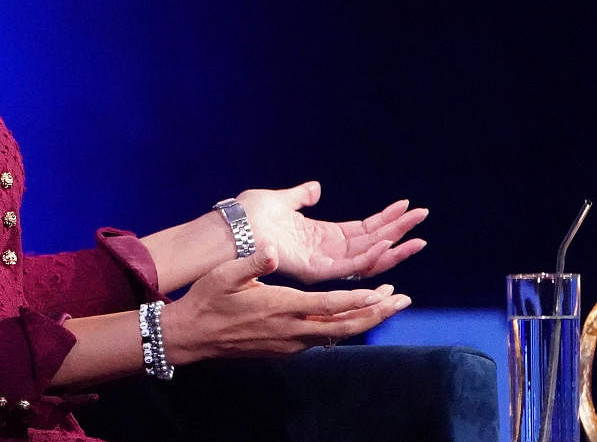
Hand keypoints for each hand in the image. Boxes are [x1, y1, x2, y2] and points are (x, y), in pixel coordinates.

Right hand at [162, 245, 411, 362]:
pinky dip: (345, 326)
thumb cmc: (208, 299)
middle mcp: (291, 330)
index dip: (357, 299)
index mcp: (281, 308)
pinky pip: (324, 339)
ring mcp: (290, 343)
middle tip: (403, 300)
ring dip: (364, 319)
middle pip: (345, 326)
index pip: (328, 306)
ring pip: (338, 335)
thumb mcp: (225, 275)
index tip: (382, 290)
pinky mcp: (286, 348)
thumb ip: (252, 263)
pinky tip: (353, 314)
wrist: (194, 335)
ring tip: (387, 304)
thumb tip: (270, 250)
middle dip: (376, 313)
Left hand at [236, 181, 426, 284]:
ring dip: (394, 246)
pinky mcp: (315, 270)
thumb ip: (300, 196)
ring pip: (368, 257)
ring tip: (417, 235)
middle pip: (372, 242)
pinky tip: (389, 243)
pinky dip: (370, 256)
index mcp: (321, 235)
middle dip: (398, 230)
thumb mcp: (281, 200)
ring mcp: (322, 262)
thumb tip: (315, 188)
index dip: (385, 218)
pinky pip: (349, 266)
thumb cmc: (249, 216)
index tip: (406, 206)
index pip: (362, 229)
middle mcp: (326, 251)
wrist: (231, 228)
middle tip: (423, 216)